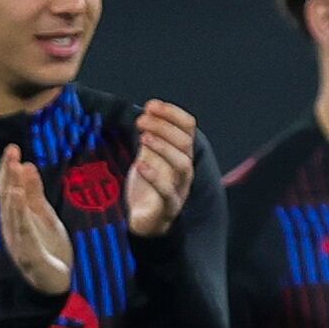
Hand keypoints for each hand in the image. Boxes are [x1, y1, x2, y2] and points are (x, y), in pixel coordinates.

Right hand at [0, 151, 72, 291]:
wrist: (53, 282)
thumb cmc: (47, 246)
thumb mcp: (44, 215)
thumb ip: (35, 193)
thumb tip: (27, 165)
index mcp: (15, 216)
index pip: (8, 188)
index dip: (9, 168)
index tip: (12, 148)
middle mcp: (12, 226)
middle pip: (7, 196)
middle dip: (9, 173)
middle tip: (12, 151)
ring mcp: (18, 241)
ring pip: (12, 213)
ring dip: (13, 189)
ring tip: (15, 169)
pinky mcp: (29, 254)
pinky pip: (23, 232)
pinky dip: (20, 215)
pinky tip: (19, 199)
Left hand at [124, 98, 198, 239]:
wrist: (146, 222)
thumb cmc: (148, 187)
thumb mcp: (150, 155)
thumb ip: (152, 135)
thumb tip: (149, 109)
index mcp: (182, 154)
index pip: (188, 127)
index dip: (172, 113)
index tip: (151, 105)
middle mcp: (185, 170)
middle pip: (185, 143)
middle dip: (163, 127)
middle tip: (141, 120)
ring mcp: (179, 189)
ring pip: (183, 165)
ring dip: (164, 147)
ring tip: (144, 137)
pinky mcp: (168, 208)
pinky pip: (167, 192)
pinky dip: (154, 177)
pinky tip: (140, 165)